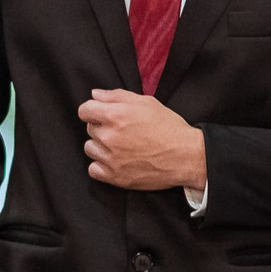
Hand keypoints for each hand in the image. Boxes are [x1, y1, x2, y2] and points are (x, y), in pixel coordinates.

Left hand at [79, 90, 207, 191]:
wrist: (185, 156)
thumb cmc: (169, 127)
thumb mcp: (146, 102)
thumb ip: (117, 96)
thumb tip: (96, 95)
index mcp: (115, 115)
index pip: (84, 110)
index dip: (93, 110)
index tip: (101, 114)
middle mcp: (109, 136)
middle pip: (89, 129)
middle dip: (102, 127)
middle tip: (122, 131)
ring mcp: (111, 158)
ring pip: (90, 148)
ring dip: (101, 146)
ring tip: (120, 146)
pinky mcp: (115, 177)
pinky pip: (93, 169)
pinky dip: (102, 165)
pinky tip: (116, 161)